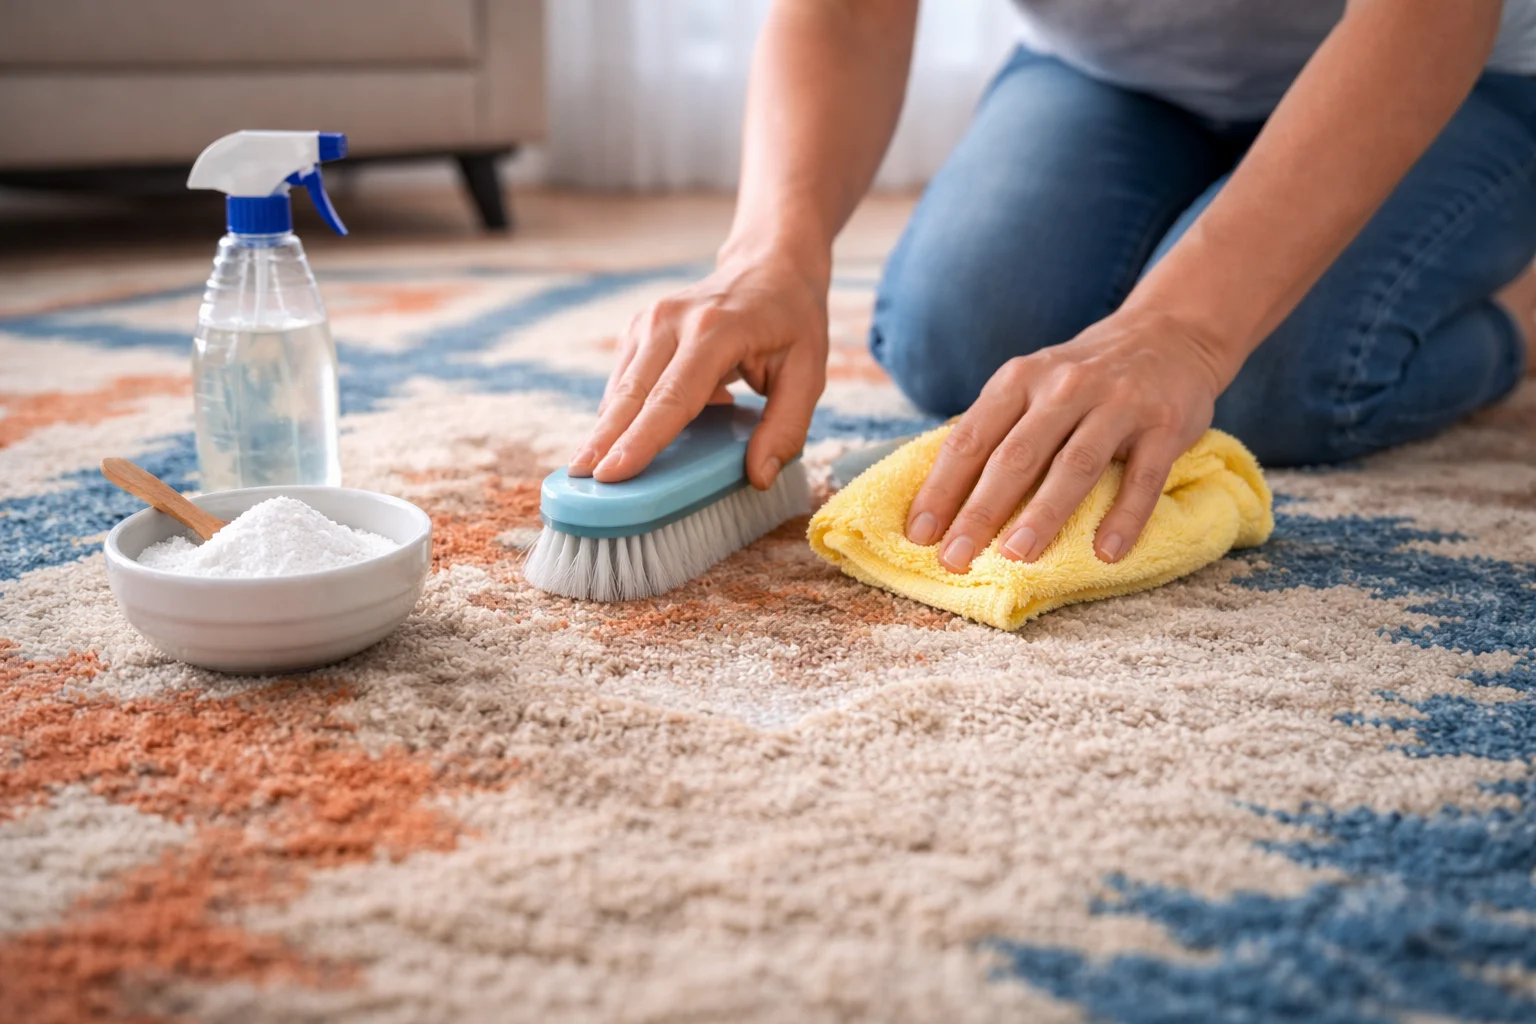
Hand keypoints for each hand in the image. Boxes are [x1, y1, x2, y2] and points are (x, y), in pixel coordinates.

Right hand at [568, 254, 828, 489]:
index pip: (672, 397)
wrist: (769, 266)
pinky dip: (618, 414)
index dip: (640, 439)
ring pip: (619, 389)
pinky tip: (615, 443)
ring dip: (603, 431)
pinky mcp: (638, 328)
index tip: (610, 474)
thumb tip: (758, 477)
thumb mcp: (809, 373)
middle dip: (604, 441)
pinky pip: (622, 380)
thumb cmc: (792, 324)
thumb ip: (786, 427)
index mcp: (715, 331)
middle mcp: (672, 321)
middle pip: (631, 394)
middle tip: (580, 481)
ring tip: (585, 469)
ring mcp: (649, 321)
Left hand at [905, 308, 1230, 571]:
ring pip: (1075, 465)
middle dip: (980, 511)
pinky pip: (1143, 478)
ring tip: (1016, 557)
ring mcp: (1117, 405)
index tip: (919, 535)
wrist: (1170, 334)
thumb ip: (994, 427)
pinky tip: (1106, 553)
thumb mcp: (1031, 383)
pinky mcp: (1164, 425)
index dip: (941, 489)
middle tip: (955, 558)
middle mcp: (1064, 387)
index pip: (970, 439)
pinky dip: (1125, 517)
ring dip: (1044, 513)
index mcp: (1019, 379)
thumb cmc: (1082, 377)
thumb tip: (940, 495)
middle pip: (1016, 456)